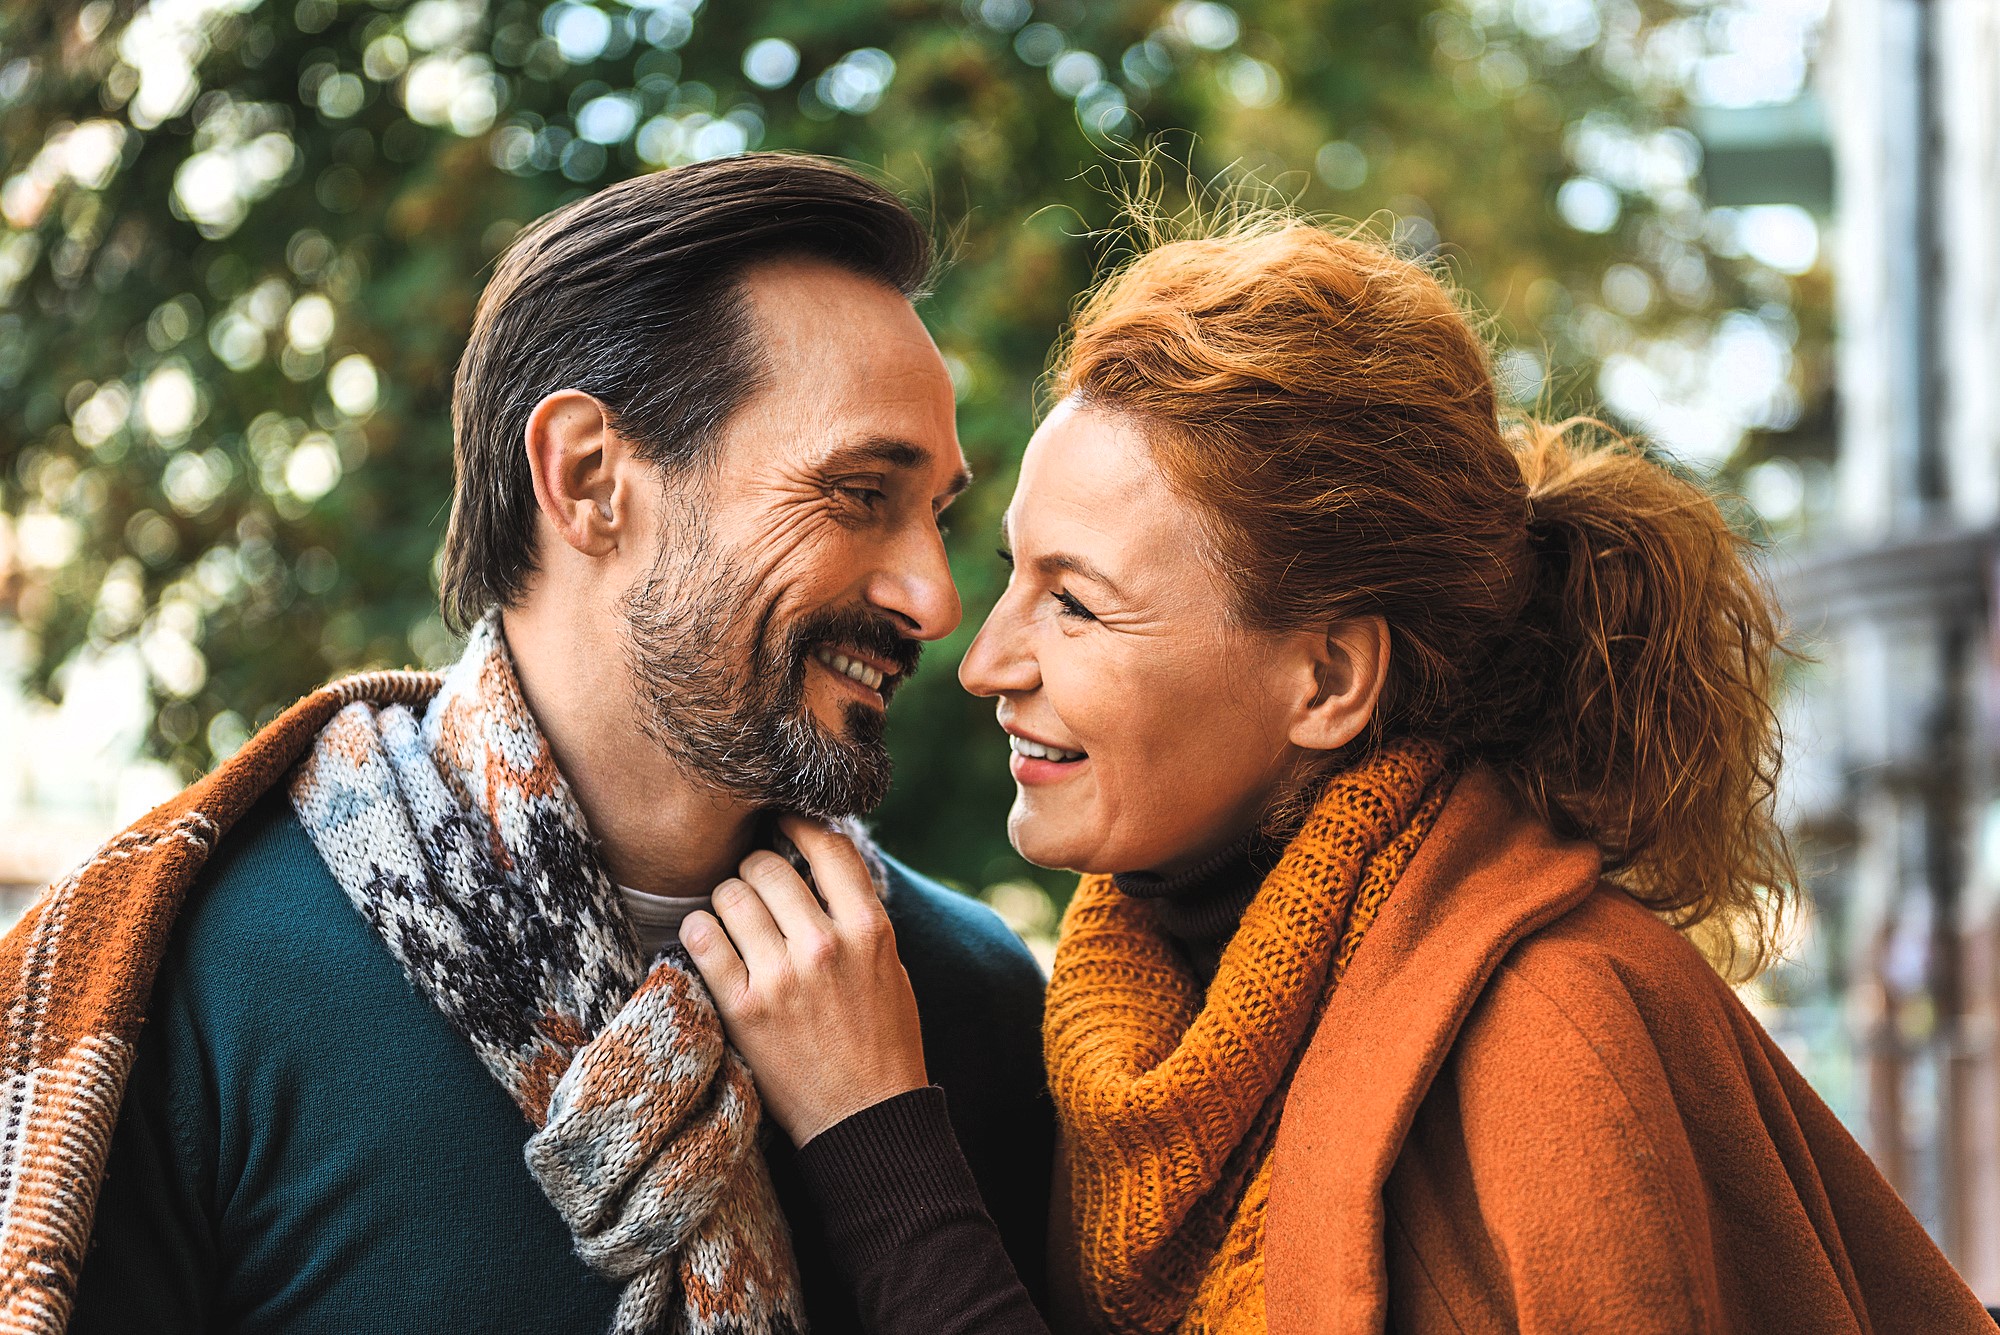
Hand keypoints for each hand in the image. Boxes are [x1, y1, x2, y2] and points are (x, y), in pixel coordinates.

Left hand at [679, 815, 928, 1145]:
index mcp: (869, 928)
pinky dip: (699, 930)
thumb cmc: (882, 1041)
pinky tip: (709, 939)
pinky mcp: (743, 1007)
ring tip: (734, 919)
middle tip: (754, 887)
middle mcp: (824, 945)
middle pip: (766, 865)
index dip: (798, 823)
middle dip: (755, 869)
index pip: (827, 843)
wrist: (865, 1120)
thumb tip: (818, 857)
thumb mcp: (890, 966)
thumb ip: (857, 914)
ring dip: (726, 900)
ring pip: (729, 894)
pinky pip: (702, 936)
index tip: (782, 823)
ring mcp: (781, 976)